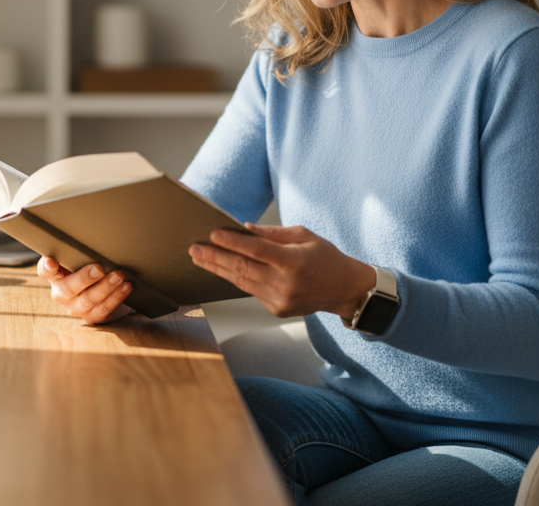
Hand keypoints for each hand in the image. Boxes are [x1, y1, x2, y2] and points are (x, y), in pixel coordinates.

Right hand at [37, 256, 132, 324]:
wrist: (105, 290)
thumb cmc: (90, 267)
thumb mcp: (82, 259)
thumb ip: (80, 251)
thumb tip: (93, 236)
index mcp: (56, 275)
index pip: (45, 271)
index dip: (47, 267)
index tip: (51, 262)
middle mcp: (62, 293)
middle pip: (68, 288)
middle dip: (85, 278)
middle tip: (99, 268)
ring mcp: (76, 307)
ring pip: (88, 300)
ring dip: (105, 287)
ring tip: (118, 276)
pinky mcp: (92, 317)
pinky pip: (103, 310)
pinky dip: (116, 297)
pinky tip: (126, 287)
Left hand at [189, 223, 375, 319]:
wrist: (344, 290)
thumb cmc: (325, 257)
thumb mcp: (304, 236)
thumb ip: (273, 234)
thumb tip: (243, 229)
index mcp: (295, 261)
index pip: (257, 250)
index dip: (232, 242)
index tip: (212, 233)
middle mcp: (286, 283)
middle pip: (242, 268)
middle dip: (214, 257)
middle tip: (194, 248)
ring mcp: (280, 300)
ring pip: (241, 282)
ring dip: (218, 269)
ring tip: (199, 257)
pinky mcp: (276, 310)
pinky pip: (250, 291)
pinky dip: (235, 278)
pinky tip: (221, 268)